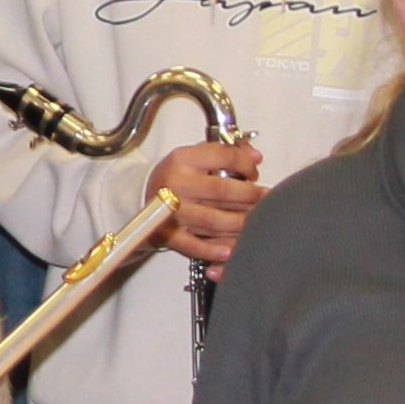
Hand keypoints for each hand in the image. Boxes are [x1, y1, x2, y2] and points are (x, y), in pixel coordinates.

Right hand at [148, 138, 265, 266]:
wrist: (140, 195)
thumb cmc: (175, 176)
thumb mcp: (195, 156)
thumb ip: (225, 152)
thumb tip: (255, 156)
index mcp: (182, 159)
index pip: (224, 157)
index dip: (246, 165)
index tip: (254, 173)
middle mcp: (176, 184)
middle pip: (223, 190)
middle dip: (251, 196)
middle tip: (264, 199)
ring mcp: (171, 211)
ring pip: (214, 220)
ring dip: (240, 223)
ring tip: (255, 221)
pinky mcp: (168, 234)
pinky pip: (193, 245)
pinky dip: (213, 250)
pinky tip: (230, 250)